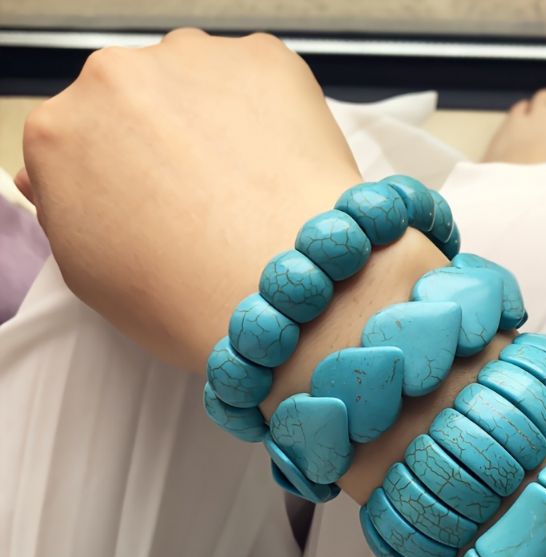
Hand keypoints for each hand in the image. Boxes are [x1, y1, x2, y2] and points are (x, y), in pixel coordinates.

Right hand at [20, 30, 361, 370]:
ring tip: (248, 189)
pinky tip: (280, 168)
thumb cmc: (184, 301)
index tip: (150, 201)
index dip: (120, 176)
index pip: (79, 141)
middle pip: (135, 103)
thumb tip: (63, 174)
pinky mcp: (262, 59)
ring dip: (215, 121)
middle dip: (164, 142)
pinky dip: (270, 116)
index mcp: (58, 133)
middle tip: (205, 201)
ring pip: (197, 83)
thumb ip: (68, 206)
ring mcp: (191, 59)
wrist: (278, 296)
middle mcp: (113, 77)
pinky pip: (259, 81)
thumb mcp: (88, 273)